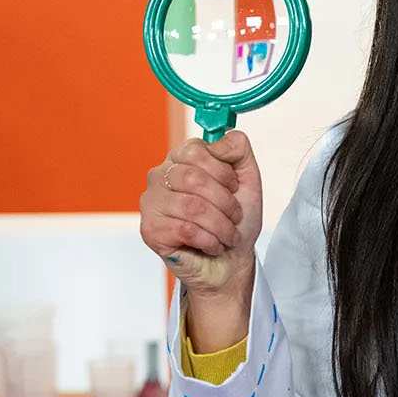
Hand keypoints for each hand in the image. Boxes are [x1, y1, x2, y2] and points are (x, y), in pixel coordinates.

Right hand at [140, 130, 263, 295]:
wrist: (231, 261)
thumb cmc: (235, 220)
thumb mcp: (247, 179)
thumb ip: (237, 149)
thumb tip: (225, 136)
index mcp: (180, 159)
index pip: (195, 150)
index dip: (222, 171)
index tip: (233, 187)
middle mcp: (160, 176)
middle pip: (193, 178)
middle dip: (225, 202)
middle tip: (234, 216)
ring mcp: (151, 203)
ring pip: (191, 207)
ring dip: (221, 226)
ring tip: (227, 234)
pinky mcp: (150, 230)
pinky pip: (185, 229)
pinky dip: (209, 240)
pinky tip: (212, 245)